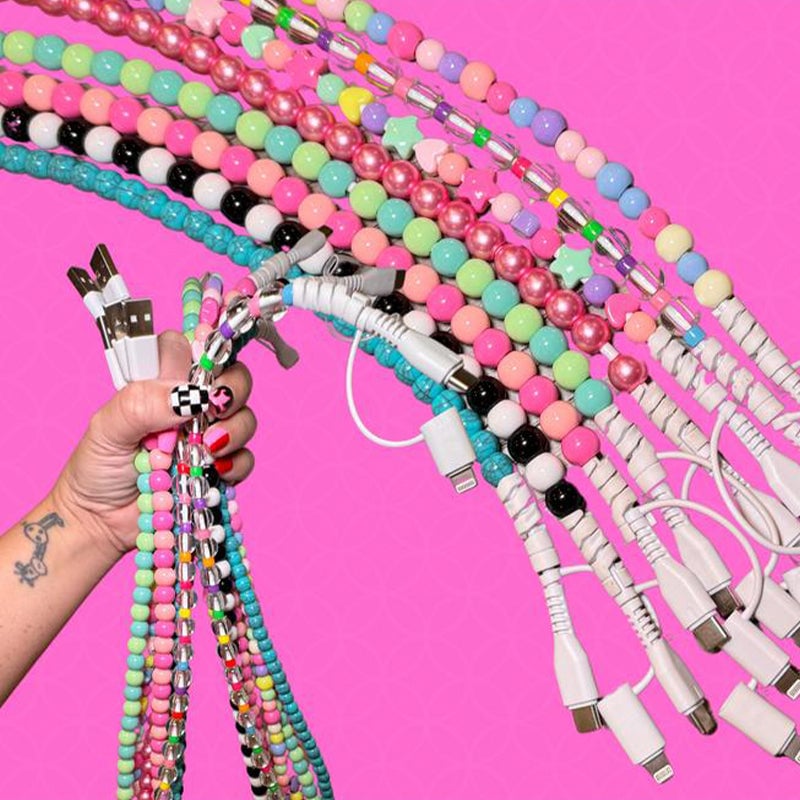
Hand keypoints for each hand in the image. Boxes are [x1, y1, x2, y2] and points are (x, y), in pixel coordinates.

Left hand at [53, 331, 255, 558]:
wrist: (100, 523)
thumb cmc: (96, 468)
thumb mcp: (106, 428)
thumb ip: (142, 403)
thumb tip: (189, 395)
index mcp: (162, 383)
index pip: (194, 348)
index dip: (205, 354)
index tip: (199, 376)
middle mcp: (191, 404)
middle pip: (233, 378)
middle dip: (232, 391)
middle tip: (215, 408)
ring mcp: (208, 436)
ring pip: (245, 416)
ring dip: (235, 429)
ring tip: (208, 448)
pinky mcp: (220, 468)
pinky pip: (245, 458)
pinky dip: (235, 464)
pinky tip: (214, 472)